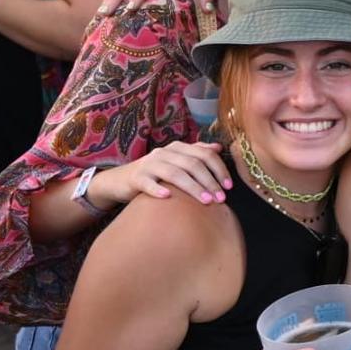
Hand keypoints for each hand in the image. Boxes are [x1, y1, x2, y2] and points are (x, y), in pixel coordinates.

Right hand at [89, 141, 231, 206]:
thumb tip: (218, 148)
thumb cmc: (155, 173)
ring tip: (206, 201)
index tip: (229, 186)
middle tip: (220, 199)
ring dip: (192, 187)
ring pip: (174, 174)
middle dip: (210, 181)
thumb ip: (195, 153)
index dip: (219, 169)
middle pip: (192, 164)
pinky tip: (168, 197)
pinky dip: (157, 189)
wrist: (121, 180)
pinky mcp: (136, 178)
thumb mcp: (176, 161)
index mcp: (177, 148)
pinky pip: (148, 183)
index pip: (204, 154)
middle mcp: (164, 153)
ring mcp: (149, 164)